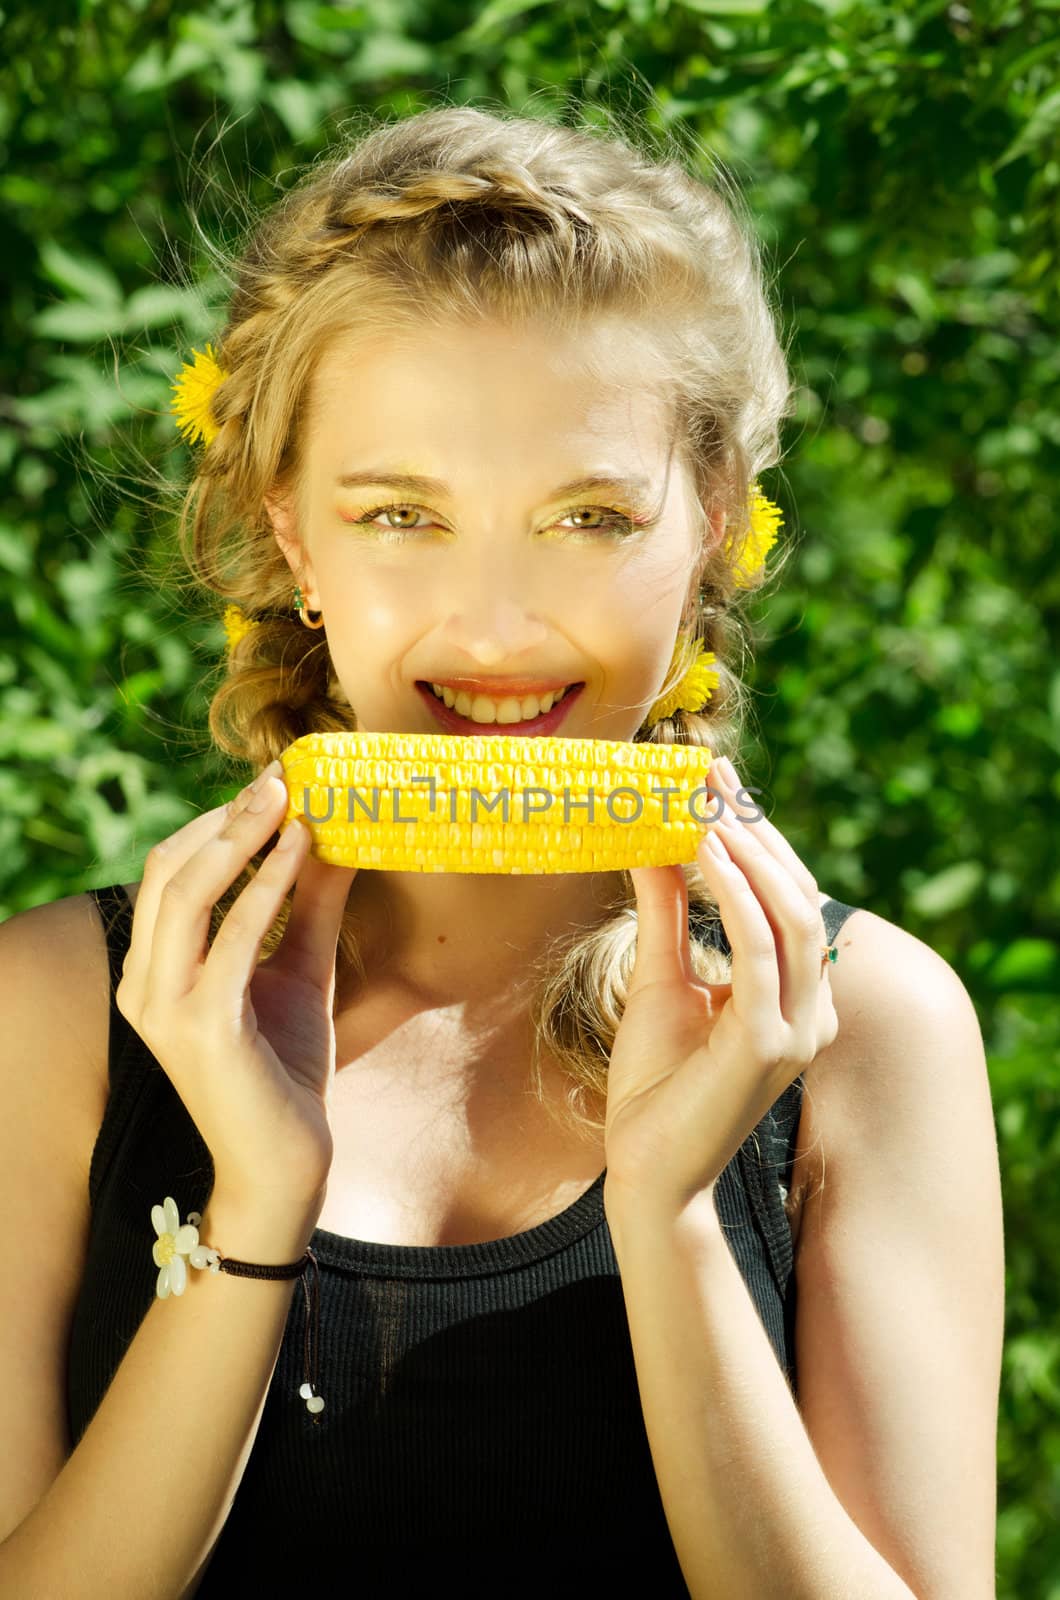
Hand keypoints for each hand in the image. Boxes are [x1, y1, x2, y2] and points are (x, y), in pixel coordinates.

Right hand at [115, 761, 357, 1206]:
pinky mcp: (201, 1028)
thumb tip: (333, 835)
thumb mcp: (300, 971)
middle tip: (279, 778)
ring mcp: (164, 1008)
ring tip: (288, 799)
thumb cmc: (287, 1071)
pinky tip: (302, 852)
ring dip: (240, 838)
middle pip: (168, 872)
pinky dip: (268, 887)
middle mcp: (143, 985)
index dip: (214, 822)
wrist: (287, 1164)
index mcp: (152, 970)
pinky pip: (232, 938)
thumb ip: (309, 906)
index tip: (269, 784)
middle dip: (226, 818)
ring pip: (186, 894)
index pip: (167, 873)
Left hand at [603, 758, 838, 1214]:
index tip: (717, 781)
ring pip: (789, 913)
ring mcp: (797, 1028)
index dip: (757, 835)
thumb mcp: (660, 977)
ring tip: (705, 804)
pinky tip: (701, 850)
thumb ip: (668, 912)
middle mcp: (810, 1009)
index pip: (787, 897)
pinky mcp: (768, 1043)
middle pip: (796, 894)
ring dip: (747, 851)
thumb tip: (657, 841)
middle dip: (754, 829)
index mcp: (794, 995)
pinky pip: (759, 949)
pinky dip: (734, 893)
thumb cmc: (654, 1084)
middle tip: (711, 777)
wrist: (644, 1170)